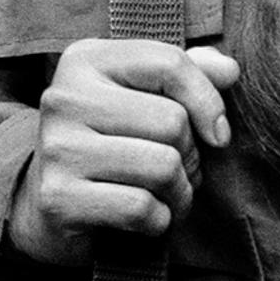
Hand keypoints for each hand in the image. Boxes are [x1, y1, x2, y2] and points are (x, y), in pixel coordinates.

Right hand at [11, 40, 241, 263]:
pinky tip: (146, 218)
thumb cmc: (112, 144)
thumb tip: (229, 70)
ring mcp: (57, 148)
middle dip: (191, 156)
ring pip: (162, 167)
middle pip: (172, 121)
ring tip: (167, 195)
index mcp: (85, 59)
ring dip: (180, 192)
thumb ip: (188, 75)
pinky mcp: (58, 198)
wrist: (50, 206)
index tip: (216, 133)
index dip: (208, 102)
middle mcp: (63, 97)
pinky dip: (159, 220)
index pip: (169, 64)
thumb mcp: (145, 97)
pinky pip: (141, 208)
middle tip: (178, 171)